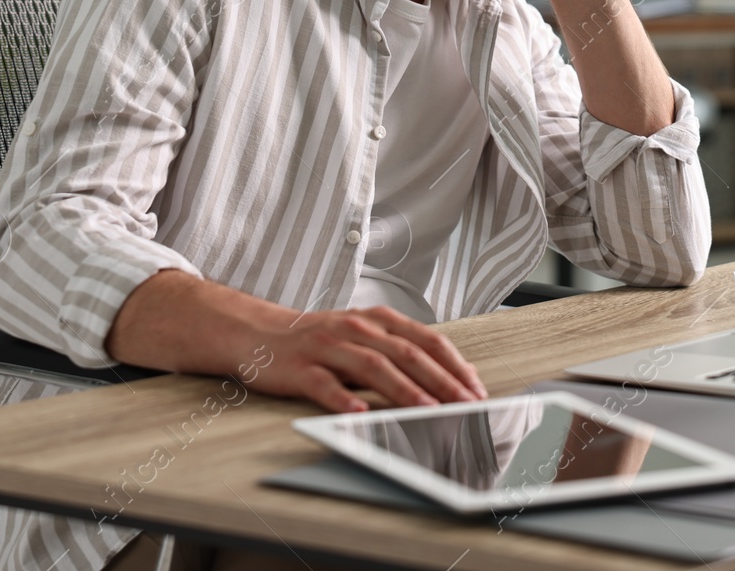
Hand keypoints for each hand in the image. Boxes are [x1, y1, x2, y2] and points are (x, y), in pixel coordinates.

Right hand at [254, 305, 486, 412]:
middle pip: (406, 353)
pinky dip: (344, 399)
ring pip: (372, 367)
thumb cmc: (318, 340)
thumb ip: (398, 351)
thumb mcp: (363, 337)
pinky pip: (324, 385)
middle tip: (465, 403)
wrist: (259, 332)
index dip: (453, 363)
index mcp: (377, 320)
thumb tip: (445, 376)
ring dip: (404, 390)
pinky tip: (360, 414)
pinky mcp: (300, 368)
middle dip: (440, 380)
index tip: (475, 387)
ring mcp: (328, 347)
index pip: (425, 339)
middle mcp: (356, 328)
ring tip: (428, 410)